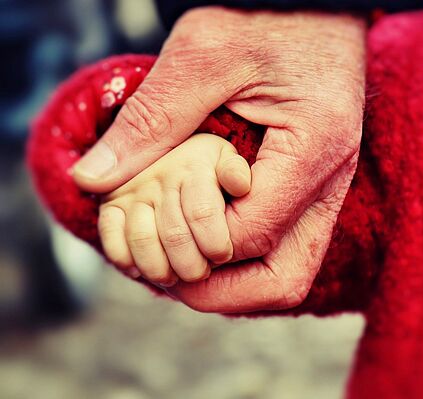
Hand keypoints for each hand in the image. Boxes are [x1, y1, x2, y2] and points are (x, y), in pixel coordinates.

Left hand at [74, 8, 365, 311]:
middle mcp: (334, 179)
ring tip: (183, 260)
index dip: (195, 244)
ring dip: (234, 282)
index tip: (149, 226)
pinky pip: (289, 243)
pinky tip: (208, 233)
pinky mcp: (320, 182)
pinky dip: (246, 256)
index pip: (252, 233)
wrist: (320, 4)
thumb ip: (152, 119)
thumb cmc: (271, 16)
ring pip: (290, 269)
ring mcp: (332, 185)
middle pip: (284, 279)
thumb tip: (94, 179)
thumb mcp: (204, 53)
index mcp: (314, 148)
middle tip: (168, 277)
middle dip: (220, 293)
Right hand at [99, 134, 250, 286]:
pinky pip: (110, 230)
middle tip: (204, 272)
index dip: (215, 244)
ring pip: (141, 238)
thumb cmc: (234, 127)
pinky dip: (123, 256)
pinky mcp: (113, 195)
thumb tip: (239, 188)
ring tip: (177, 276)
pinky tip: (142, 269)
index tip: (224, 256)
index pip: (203, 213)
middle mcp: (161, 169)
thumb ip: (233, 166)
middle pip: (174, 234)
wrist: (190, 113)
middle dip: (192, 265)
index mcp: (197, 157)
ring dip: (159, 268)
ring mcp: (134, 183)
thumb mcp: (235, 146)